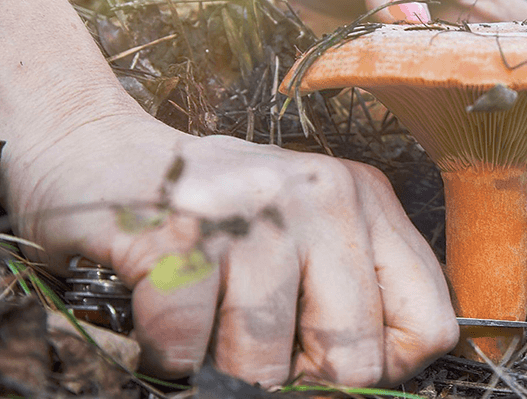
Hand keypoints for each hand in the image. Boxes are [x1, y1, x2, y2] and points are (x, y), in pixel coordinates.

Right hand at [5, 113, 457, 387]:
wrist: (97, 150)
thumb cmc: (214, 217)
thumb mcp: (306, 235)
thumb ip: (352, 294)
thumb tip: (373, 381)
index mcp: (368, 200)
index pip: (429, 326)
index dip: (380, 369)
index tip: (326, 358)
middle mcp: (326, 194)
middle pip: (354, 359)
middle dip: (297, 379)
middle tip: (253, 345)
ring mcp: (256, 209)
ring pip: (265, 364)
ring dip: (221, 365)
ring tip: (203, 317)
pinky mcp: (182, 227)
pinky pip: (188, 347)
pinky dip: (165, 353)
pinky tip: (161, 309)